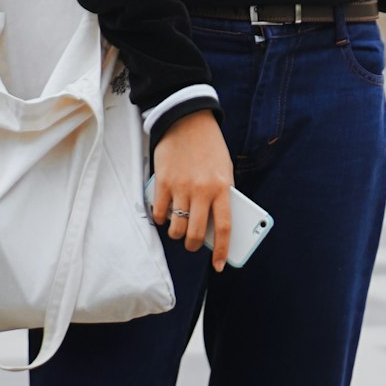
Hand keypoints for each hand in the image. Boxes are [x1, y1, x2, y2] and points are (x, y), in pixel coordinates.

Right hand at [151, 110, 234, 272]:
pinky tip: (165, 214)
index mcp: (222, 187)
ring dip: (177, 233)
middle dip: (193, 245)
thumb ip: (221, 195)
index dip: (222, 251)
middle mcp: (202, 190)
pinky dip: (162, 219)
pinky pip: (160, 213)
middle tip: (192, 243)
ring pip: (176, 228)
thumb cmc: (209, 148)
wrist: (187, 120)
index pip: (224, 227)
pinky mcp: (162, 182)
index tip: (219, 266)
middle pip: (196, 233)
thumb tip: (215, 227)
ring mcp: (180, 186)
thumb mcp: (224, 169)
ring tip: (178, 227)